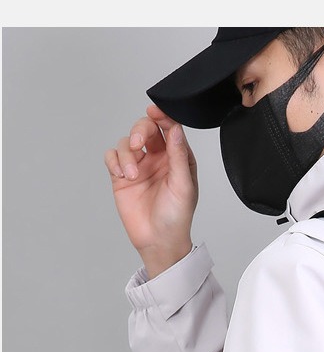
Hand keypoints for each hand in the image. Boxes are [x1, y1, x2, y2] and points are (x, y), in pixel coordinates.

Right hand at [104, 104, 198, 277]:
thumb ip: (179, 156)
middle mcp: (157, 157)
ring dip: (126, 155)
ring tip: (132, 176)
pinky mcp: (121, 176)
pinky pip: (112, 157)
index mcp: (177, 157)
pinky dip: (114, 162)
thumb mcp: (183, 185)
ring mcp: (138, 165)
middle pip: (145, 128)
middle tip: (136, 142)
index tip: (154, 110)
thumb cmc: (176, 216)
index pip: (169, 128)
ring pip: (125, 142)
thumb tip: (175, 129)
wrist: (158, 240)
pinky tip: (122, 175)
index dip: (162, 116)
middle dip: (139, 130)